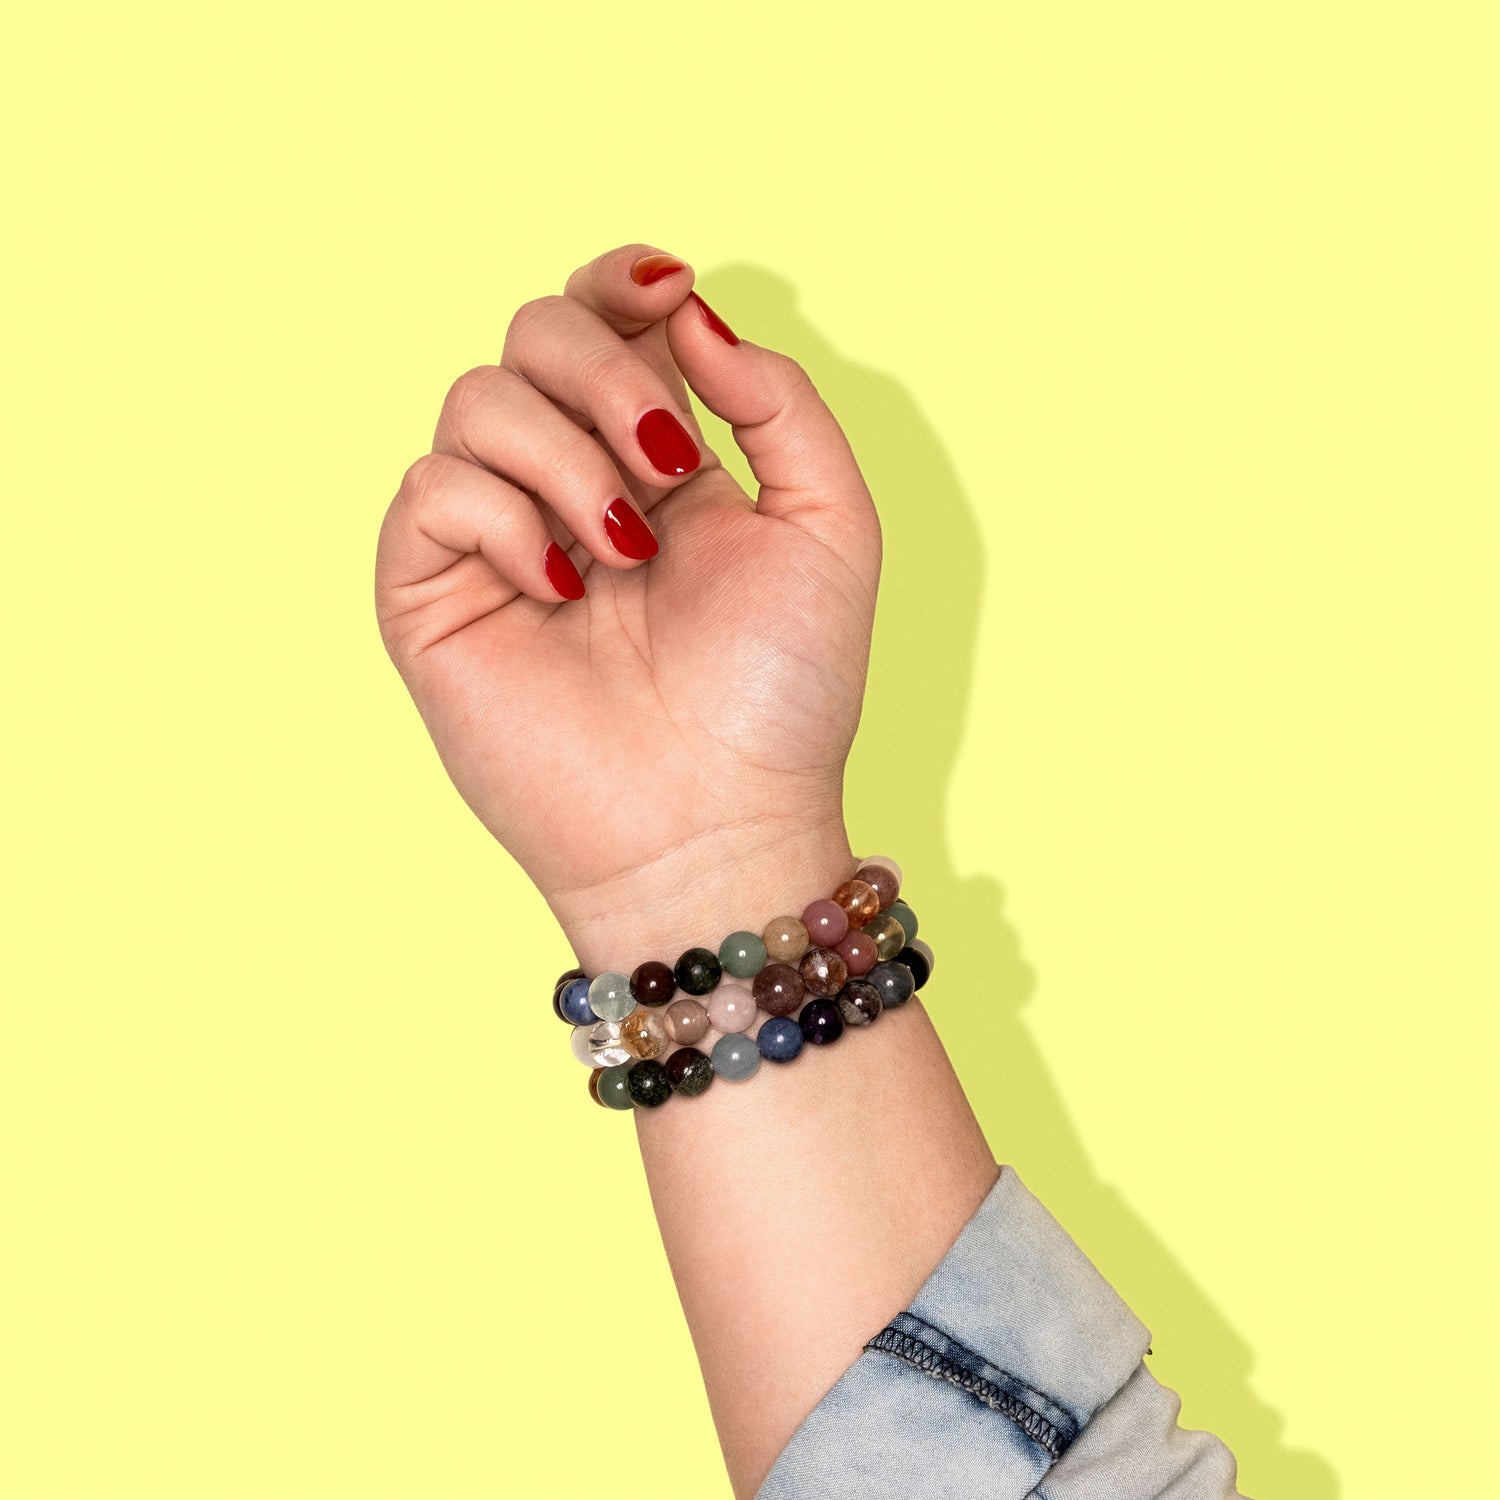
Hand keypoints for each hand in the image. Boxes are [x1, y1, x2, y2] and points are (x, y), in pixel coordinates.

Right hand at [374, 245, 882, 969]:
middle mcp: (570, 483)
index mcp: (658, 459)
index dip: (622, 281)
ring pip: (476, 396)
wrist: (717, 823)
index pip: (607, 319)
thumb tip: (693, 313)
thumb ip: (781, 402)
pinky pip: (432, 488)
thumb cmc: (781, 694)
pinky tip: (563, 588)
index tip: (668, 291)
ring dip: (566, 456)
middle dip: (606, 372)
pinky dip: (503, 518)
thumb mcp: (829, 525)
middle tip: (668, 469)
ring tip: (626, 553)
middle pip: (534, 329)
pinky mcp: (433, 594)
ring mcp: (498, 537)